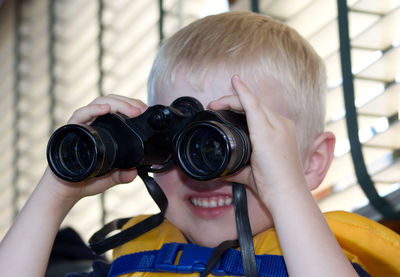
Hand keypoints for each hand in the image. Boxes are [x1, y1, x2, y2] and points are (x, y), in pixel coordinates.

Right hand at [43, 94, 147, 203]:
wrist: (65, 191)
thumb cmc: (85, 180)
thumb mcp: (110, 177)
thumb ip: (123, 174)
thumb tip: (134, 172)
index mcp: (103, 129)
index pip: (118, 109)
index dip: (131, 105)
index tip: (144, 109)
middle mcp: (92, 123)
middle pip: (111, 102)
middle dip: (128, 102)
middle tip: (141, 109)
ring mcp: (81, 124)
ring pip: (99, 103)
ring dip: (117, 103)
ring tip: (131, 109)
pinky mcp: (71, 129)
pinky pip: (81, 115)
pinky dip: (93, 110)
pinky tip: (105, 108)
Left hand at [208, 75, 305, 206]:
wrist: (287, 194)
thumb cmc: (273, 185)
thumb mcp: (252, 173)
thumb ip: (237, 168)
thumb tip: (220, 171)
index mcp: (280, 132)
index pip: (259, 111)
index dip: (242, 104)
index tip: (225, 104)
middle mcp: (281, 125)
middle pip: (255, 104)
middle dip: (232, 101)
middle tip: (214, 105)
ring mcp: (277, 126)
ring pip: (252, 104)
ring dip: (232, 100)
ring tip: (215, 104)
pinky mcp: (268, 132)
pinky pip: (253, 107)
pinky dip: (243, 94)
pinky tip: (235, 82)